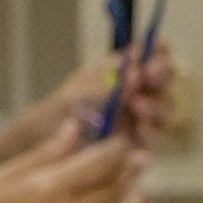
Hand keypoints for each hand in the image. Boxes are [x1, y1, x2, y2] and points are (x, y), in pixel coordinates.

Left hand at [0, 36, 168, 171]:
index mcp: (118, 69)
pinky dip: (151, 133)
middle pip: (164, 78)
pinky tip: (140, 133)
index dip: (157, 54)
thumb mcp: (75, 97)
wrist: (39, 151)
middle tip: (146, 82)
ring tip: (138, 110)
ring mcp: (136, 115)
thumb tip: (134, 72)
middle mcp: (132, 89)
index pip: (151, 51)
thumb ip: (105, 87)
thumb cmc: (53, 116)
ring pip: (164, 106)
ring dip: (156, 107)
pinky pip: (153, 135)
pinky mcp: (136, 141)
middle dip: (160, 79)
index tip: (148, 63)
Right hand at [0, 133, 152, 202]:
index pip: (98, 162)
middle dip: (131, 170)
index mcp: (46, 189)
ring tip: (139, 190)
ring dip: (136, 201)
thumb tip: (73, 129)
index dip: (116, 149)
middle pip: (116, 188)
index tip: (122, 143)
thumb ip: (40, 155)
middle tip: (140, 161)